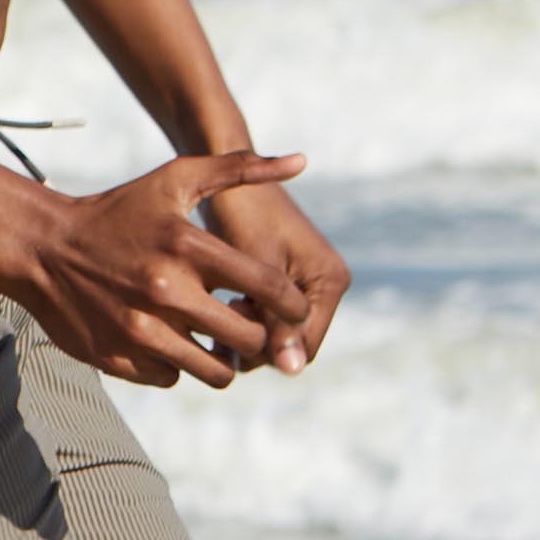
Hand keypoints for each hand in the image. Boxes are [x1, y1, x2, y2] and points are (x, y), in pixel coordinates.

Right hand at [12, 151, 312, 389]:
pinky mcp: (117, 358)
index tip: (292, 310)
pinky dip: (177, 366)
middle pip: (248, 339)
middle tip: (249, 327)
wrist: (43, 247)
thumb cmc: (118, 211)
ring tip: (214, 341)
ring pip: (215, 371)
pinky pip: (172, 379)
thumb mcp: (175, 179)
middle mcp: (166, 292)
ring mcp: (140, 330)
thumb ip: (240, 168)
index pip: (268, 288)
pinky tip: (168, 341)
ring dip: (222, 359)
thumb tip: (302, 162)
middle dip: (258, 337)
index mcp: (187, 247)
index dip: (292, 306)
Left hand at [201, 179, 349, 375]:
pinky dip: (239, 320)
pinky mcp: (279, 281)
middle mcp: (324, 285)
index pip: (305, 348)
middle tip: (217, 319)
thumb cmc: (239, 212)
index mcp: (330, 281)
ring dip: (244, 333)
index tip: (228, 327)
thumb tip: (293, 370)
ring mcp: (302, 283)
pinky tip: (210, 310)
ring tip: (211, 313)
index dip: (267, 351)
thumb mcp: (257, 265)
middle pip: (291, 345)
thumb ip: (276, 317)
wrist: (224, 169)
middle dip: (255, 343)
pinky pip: (263, 318)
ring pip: (273, 334)